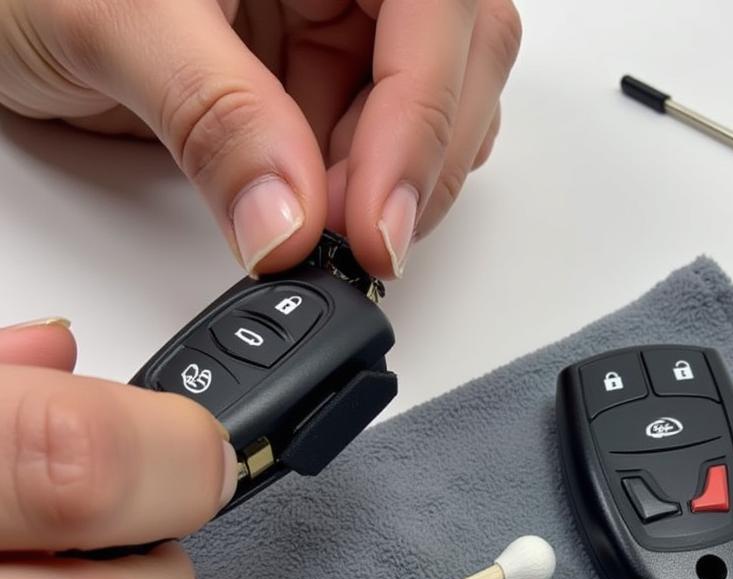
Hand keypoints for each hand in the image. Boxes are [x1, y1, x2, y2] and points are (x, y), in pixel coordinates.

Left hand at [0, 0, 520, 277]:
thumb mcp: (108, 19)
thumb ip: (214, 116)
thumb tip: (292, 222)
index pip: (432, 9)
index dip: (420, 121)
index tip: (376, 227)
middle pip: (461, 56)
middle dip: (416, 160)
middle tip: (353, 240)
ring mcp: (338, 12)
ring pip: (431, 105)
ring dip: (392, 182)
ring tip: (319, 223)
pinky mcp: (319, 67)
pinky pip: (380, 136)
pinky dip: (361, 188)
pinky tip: (315, 205)